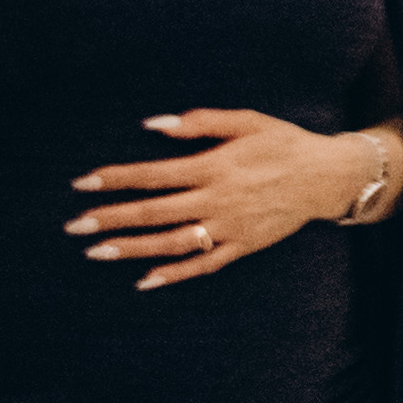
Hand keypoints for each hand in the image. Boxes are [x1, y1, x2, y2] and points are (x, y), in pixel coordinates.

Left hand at [70, 109, 381, 289]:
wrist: (329, 177)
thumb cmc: (285, 143)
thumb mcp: (248, 120)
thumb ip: (200, 122)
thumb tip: (152, 125)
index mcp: (215, 166)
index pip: (153, 175)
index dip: (115, 179)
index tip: (82, 184)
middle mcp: (218, 199)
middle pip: (153, 212)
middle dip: (110, 218)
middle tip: (74, 226)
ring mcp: (230, 227)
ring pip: (171, 243)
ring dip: (131, 248)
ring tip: (96, 252)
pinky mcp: (243, 246)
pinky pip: (203, 265)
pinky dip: (174, 275)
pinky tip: (144, 281)